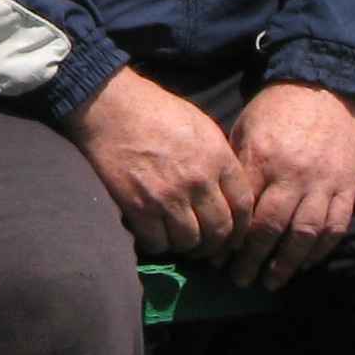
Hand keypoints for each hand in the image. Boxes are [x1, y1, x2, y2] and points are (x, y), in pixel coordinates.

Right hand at [62, 69, 248, 260]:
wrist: (111, 108)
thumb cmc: (156, 111)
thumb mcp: (202, 127)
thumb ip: (219, 160)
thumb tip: (227, 192)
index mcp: (218, 159)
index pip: (244, 207)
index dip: (241, 228)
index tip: (232, 235)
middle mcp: (198, 181)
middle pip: (220, 230)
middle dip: (214, 244)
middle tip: (205, 246)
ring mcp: (168, 196)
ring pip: (190, 241)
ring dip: (186, 246)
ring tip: (178, 240)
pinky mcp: (139, 207)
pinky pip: (157, 242)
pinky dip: (158, 245)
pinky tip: (154, 235)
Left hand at [223, 82, 354, 289]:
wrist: (332, 85)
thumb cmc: (280, 105)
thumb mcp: (247, 126)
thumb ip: (238, 163)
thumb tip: (220, 198)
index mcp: (262, 159)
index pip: (242, 209)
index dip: (229, 238)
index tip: (216, 258)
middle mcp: (292, 176)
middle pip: (270, 229)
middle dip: (252, 260)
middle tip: (238, 280)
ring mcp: (322, 184)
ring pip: (304, 235)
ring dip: (286, 265)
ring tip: (271, 283)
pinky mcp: (347, 187)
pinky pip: (335, 227)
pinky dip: (320, 250)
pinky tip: (305, 264)